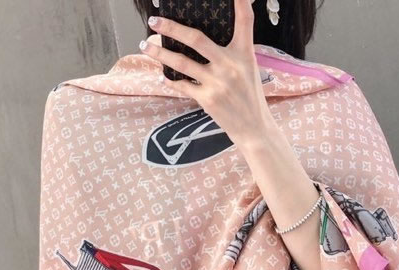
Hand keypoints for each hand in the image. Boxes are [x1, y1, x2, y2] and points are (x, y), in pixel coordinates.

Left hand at [141, 0, 272, 147]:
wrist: (253, 128)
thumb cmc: (249, 97)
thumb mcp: (249, 69)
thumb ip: (232, 52)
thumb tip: (203, 40)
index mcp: (245, 53)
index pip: (245, 19)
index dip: (241, 1)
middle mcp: (230, 65)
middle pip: (196, 39)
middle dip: (171, 28)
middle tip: (153, 21)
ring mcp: (217, 83)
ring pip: (181, 62)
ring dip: (159, 54)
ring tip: (145, 47)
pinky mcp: (207, 99)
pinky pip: (182, 85)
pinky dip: (170, 80)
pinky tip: (162, 76)